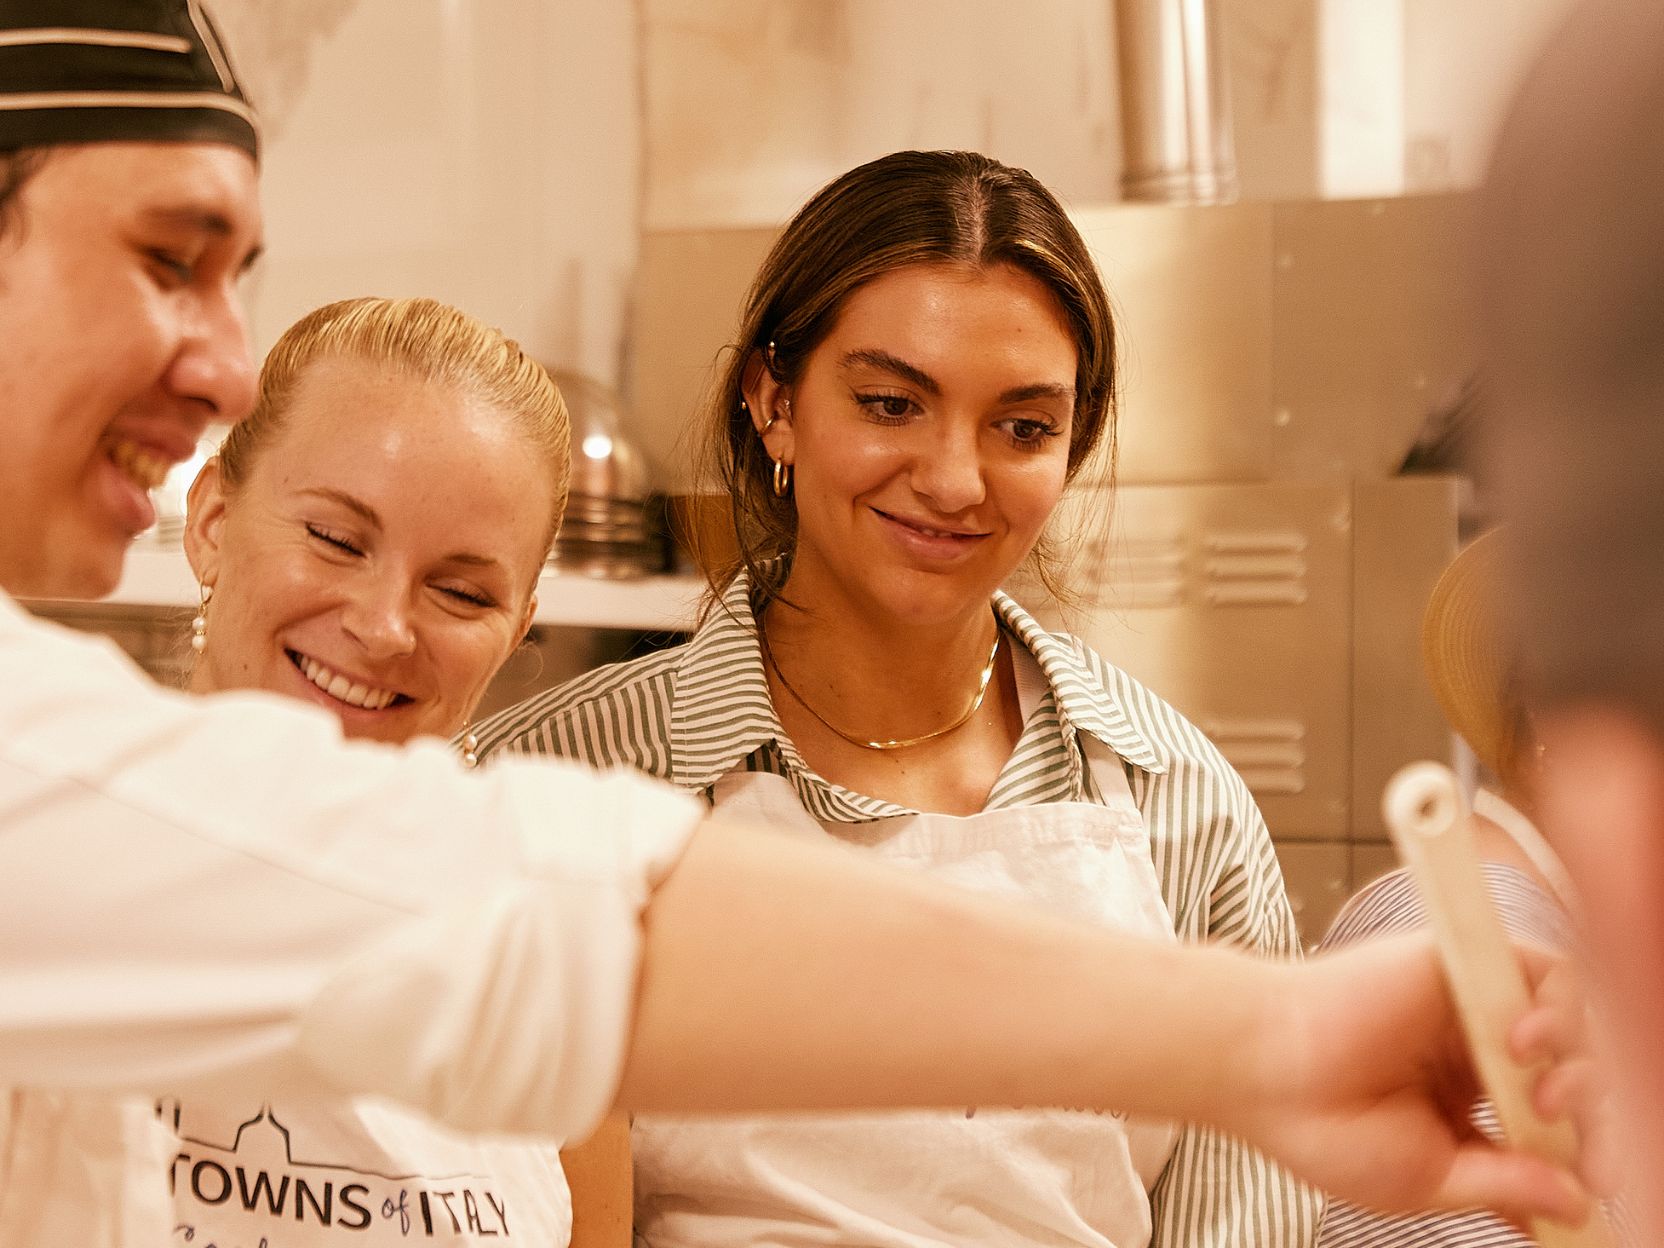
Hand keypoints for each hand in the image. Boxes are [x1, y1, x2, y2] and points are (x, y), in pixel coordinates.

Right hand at [1225, 935, 1592, 1223]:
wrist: (1266, 1068)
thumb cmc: (1322, 1126)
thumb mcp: (1427, 1179)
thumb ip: (1504, 1185)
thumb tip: (1577, 1203)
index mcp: (1465, 1104)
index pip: (1556, 1128)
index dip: (1589, 1157)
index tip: (1598, 1190)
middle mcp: (1476, 1051)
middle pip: (1578, 1074)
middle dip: (1598, 1122)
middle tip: (1593, 1161)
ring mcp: (1472, 1007)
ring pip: (1574, 1023)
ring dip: (1583, 1069)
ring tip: (1544, 1100)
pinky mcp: (1462, 965)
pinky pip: (1546, 970)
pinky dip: (1558, 1008)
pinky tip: (1524, 1043)